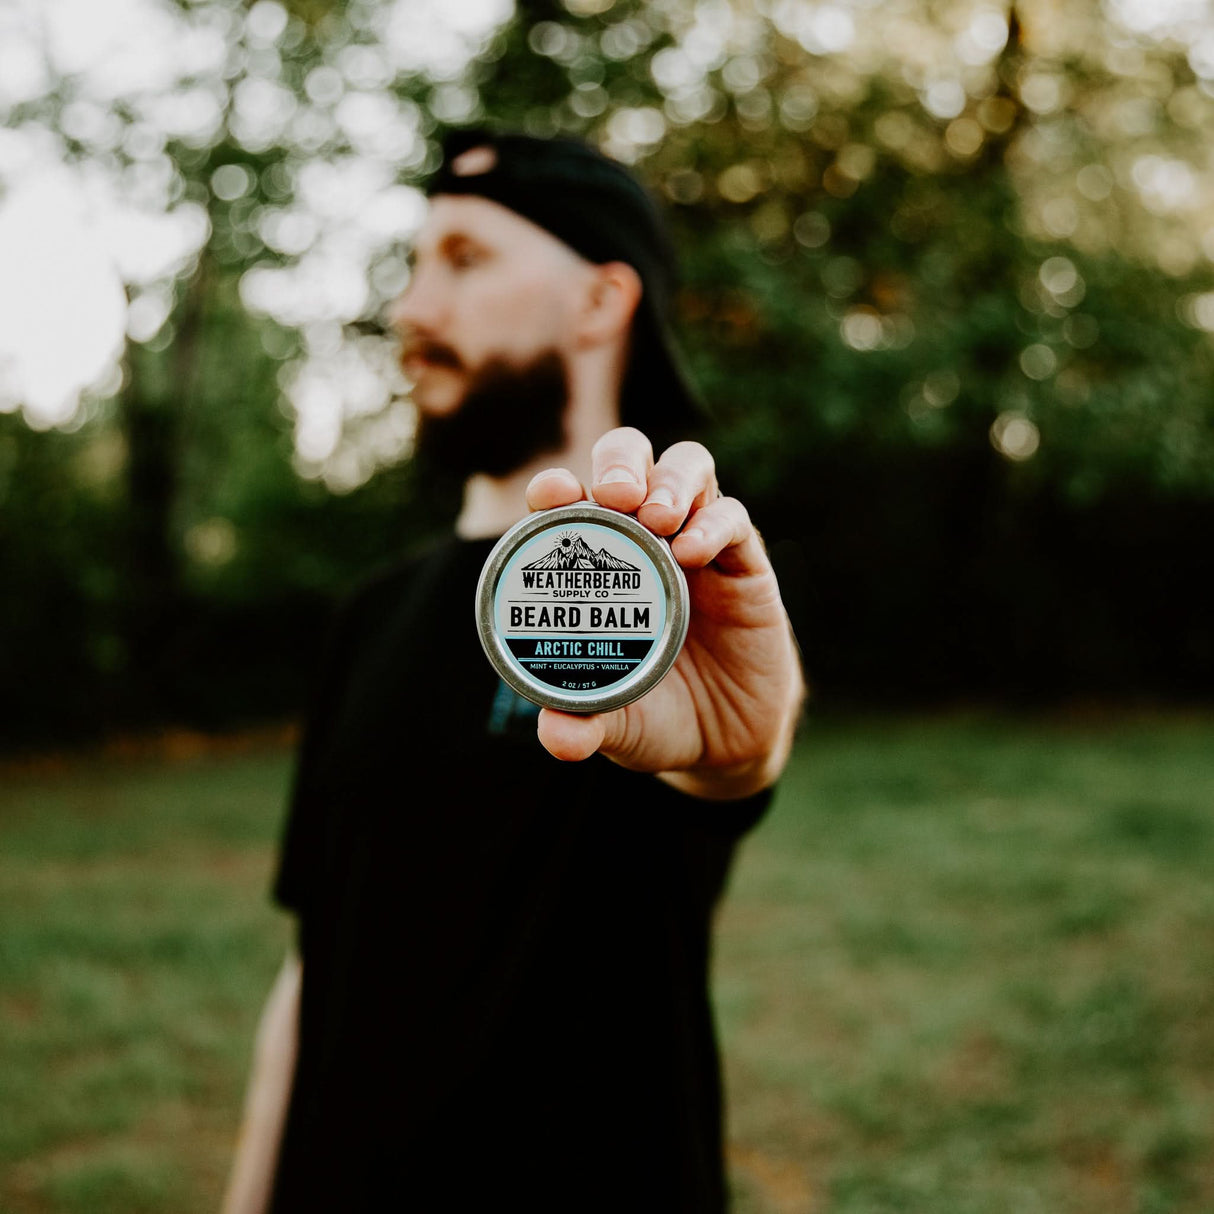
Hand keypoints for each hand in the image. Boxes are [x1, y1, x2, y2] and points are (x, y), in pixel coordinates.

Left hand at [525, 427, 804, 799]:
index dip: (556, 487)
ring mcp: (698, 543)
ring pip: (688, 469)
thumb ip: (584, 726)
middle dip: (618, 461)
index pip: (571, 502)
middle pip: (630, 459)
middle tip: (613, 495)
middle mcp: (645, 540)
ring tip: (656, 516)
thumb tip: (556, 738)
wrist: (727, 741)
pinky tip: (692, 552)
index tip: (550, 494)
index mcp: (598, 565)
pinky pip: (733, 520)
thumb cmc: (657, 716)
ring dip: (669, 479)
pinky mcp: (745, 563)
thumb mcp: (617, 726)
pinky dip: (712, 525)